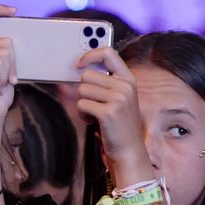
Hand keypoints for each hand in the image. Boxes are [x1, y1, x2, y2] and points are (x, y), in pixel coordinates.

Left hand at [76, 46, 148, 173]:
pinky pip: (82, 104)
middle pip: (87, 75)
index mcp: (129, 80)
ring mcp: (119, 99)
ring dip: (83, 104)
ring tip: (95, 114)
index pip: (108, 53)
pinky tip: (93, 122)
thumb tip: (74, 69)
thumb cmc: (120, 125)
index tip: (80, 64)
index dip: (90, 55)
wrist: (129, 150)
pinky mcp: (109, 112)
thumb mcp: (117, 99)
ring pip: (82, 90)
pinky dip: (83, 115)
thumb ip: (102, 82)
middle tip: (94, 104)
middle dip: (84, 90)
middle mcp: (126, 87)